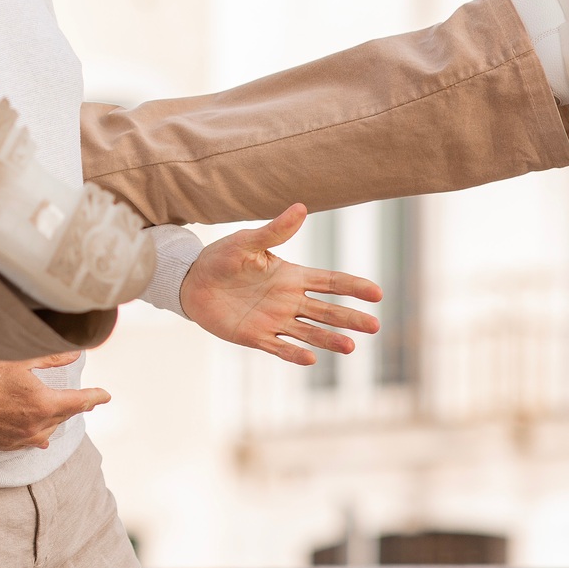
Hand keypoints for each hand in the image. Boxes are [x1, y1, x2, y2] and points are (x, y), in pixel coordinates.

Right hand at [0, 354, 108, 451]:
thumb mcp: (19, 359)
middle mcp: (33, 427)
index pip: (79, 402)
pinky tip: (32, 430)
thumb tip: (76, 354)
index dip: (95, 397)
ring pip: (45, 433)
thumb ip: (51, 358)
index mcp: (43, 404)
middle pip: (62, 418)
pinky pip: (25, 442)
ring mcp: (16, 440)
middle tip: (81, 398)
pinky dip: (32, 433)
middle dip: (71, 406)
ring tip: (55, 412)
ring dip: (51, 420)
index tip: (106, 395)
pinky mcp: (0, 446)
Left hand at [178, 204, 382, 366]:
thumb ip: (274, 232)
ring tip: (350, 347)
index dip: (353, 286)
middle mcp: (289, 301)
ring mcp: (274, 320)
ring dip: (329, 339)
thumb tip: (301, 208)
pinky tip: (310, 359)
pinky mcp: (256, 337)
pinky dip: (294, 354)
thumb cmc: (221, 258)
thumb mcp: (247, 242)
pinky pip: (279, 348)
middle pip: (327, 311)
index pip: (330, 282)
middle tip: (375, 326)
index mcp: (291, 276)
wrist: (191, 282)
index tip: (377, 293)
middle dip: (350, 318)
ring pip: (309, 333)